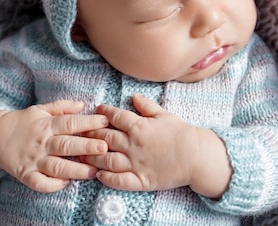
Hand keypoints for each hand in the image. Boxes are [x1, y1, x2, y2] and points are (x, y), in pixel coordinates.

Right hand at [0, 100, 109, 192]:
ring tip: (93, 172)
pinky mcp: (24, 174)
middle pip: (66, 145)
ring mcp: (32, 159)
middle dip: (86, 147)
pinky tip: (66, 183)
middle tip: (105, 148)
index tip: (106, 121)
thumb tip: (83, 104)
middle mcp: (41, 142)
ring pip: (56, 167)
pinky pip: (39, 183)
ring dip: (75, 170)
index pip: (69, 123)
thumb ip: (62, 106)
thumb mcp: (41, 109)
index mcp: (46, 125)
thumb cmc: (24, 122)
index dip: (88, 122)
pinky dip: (52, 185)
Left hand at [83, 94, 232, 197]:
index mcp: (140, 126)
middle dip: (90, 133)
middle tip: (80, 131)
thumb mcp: (165, 114)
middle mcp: (134, 144)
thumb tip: (133, 96)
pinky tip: (98, 174)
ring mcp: (136, 163)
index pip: (115, 117)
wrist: (196, 155)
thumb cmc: (181, 133)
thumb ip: (146, 106)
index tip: (97, 111)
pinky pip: (119, 181)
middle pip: (105, 137)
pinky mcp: (140, 180)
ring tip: (83, 154)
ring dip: (93, 156)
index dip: (103, 112)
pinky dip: (106, 178)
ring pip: (107, 159)